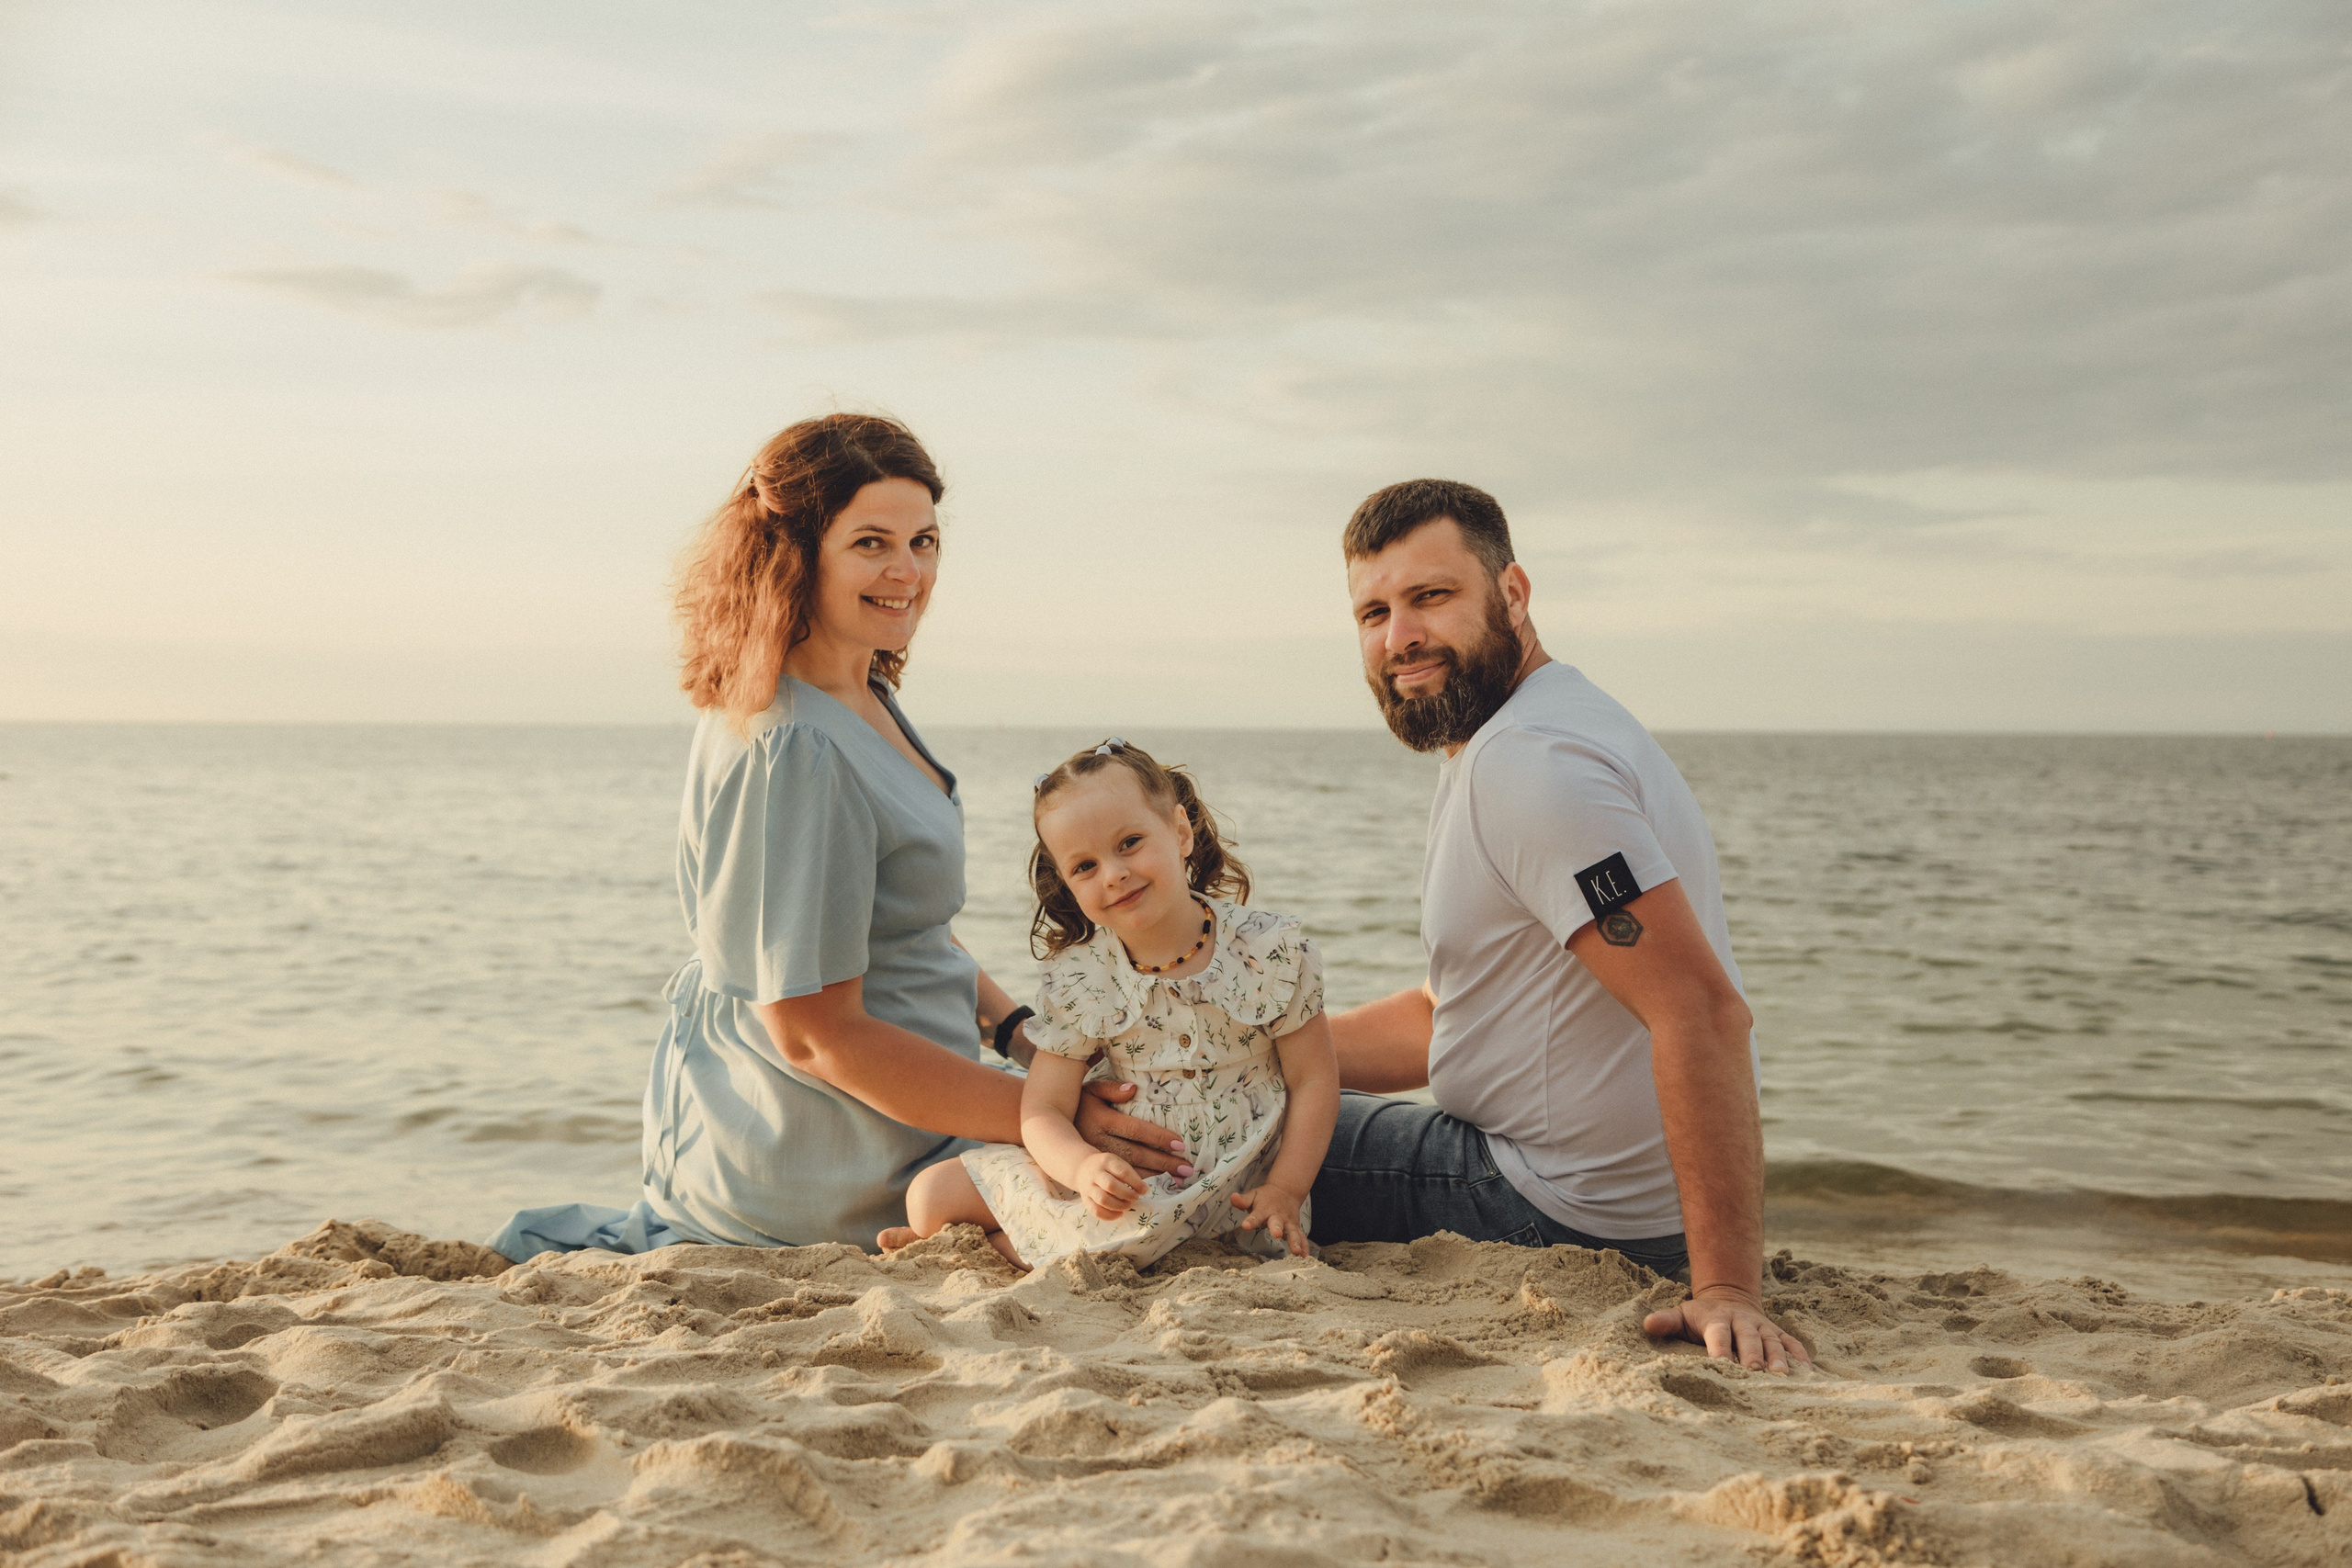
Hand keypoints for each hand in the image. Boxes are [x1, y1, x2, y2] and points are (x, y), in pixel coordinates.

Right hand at [1074, 1081, 1195, 1180]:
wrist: (1050, 1126)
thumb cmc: (1080, 1104)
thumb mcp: (1091, 1090)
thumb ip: (1111, 1089)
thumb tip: (1133, 1089)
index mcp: (1103, 1120)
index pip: (1136, 1129)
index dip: (1158, 1137)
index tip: (1180, 1144)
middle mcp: (1101, 1141)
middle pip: (1137, 1154)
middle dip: (1164, 1162)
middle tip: (1187, 1168)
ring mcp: (1098, 1157)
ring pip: (1131, 1170)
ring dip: (1157, 1176)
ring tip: (1179, 1180)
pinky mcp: (1098, 1168)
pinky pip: (1121, 1178)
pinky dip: (1141, 1182)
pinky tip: (1158, 1185)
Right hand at [1077, 1151, 1147, 1218]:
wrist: (1082, 1168)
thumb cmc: (1107, 1168)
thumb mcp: (1117, 1163)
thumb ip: (1130, 1175)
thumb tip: (1144, 1190)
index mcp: (1106, 1161)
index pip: (1122, 1172)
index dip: (1136, 1183)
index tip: (1145, 1190)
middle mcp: (1095, 1174)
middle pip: (1110, 1185)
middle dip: (1126, 1194)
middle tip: (1135, 1198)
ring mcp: (1088, 1187)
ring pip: (1102, 1199)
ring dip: (1118, 1206)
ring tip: (1128, 1206)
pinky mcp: (1085, 1199)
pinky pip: (1095, 1211)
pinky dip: (1109, 1216)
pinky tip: (1119, 1214)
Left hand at [1229, 1183, 1310, 1256]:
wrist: (1286, 1191)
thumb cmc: (1265, 1197)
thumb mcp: (1253, 1195)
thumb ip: (1243, 1200)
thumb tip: (1233, 1197)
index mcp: (1265, 1209)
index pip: (1256, 1215)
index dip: (1251, 1220)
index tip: (1246, 1225)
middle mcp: (1278, 1216)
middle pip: (1277, 1222)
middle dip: (1277, 1228)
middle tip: (1276, 1235)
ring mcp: (1288, 1222)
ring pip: (1293, 1232)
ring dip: (1295, 1241)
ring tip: (1296, 1251)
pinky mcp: (1296, 1227)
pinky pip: (1302, 1236)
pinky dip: (1304, 1245)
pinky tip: (1305, 1255)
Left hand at [1643, 1287, 1811, 1372]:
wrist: (1729, 1298)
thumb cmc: (1700, 1316)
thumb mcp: (1681, 1315)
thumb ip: (1666, 1321)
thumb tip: (1647, 1325)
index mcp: (1717, 1319)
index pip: (1718, 1334)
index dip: (1719, 1349)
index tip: (1720, 1366)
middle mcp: (1743, 1322)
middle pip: (1749, 1338)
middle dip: (1752, 1355)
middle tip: (1756, 1374)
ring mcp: (1763, 1327)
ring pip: (1773, 1342)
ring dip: (1779, 1359)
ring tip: (1783, 1378)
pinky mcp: (1778, 1334)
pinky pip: (1792, 1344)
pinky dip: (1800, 1357)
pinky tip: (1808, 1375)